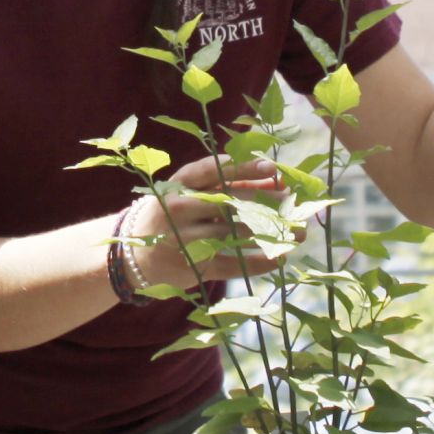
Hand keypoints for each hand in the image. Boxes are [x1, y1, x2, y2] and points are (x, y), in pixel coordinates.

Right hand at [133, 155, 293, 289]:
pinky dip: (258, 262)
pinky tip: (278, 258)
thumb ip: (227, 184)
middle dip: (267, 201)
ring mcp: (184, 238)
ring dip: (271, 233)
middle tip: (295, 203)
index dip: (244, 168)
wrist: (135, 254)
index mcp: (178, 185)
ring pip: (235, 232)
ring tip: (299, 233)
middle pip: (230, 202)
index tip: (274, 167)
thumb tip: (274, 176)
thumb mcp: (191, 194)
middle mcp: (178, 208)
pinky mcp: (192, 265)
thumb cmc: (174, 216)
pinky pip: (233, 264)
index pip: (213, 171)